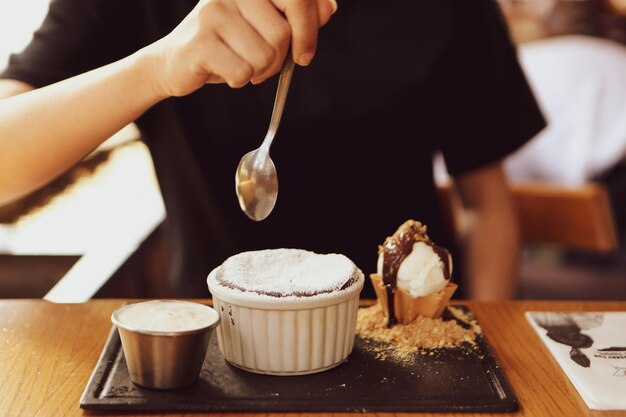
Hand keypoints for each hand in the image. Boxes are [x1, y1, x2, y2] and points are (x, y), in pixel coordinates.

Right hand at [141, 0, 335, 96]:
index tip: (305, 55)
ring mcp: (213, 14)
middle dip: (278, 59)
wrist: (175, 62)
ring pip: (265, 56)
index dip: (309, 30)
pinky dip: (240, 80)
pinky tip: (225, 72)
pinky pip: (244, 72)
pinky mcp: (200, 42)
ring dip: (258, 72)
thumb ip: (297, 16)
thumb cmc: (227, 45)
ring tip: (241, 66)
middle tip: (261, 64)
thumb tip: (329, 7)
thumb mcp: (264, 27)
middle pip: (283, 34)